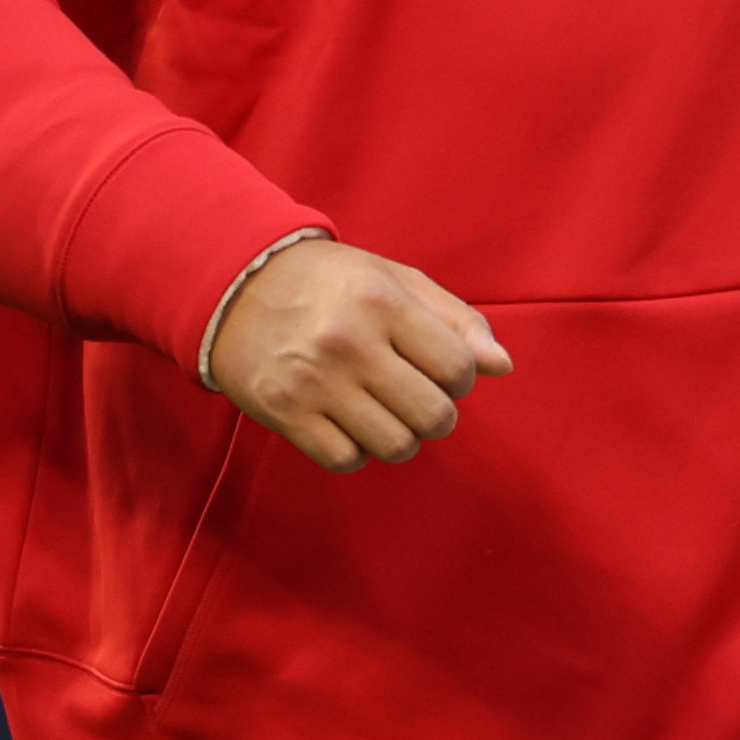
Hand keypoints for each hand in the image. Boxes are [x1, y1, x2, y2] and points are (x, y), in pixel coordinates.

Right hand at [210, 239, 511, 472]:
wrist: (237, 286)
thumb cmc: (332, 282)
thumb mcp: (397, 280)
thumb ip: (456, 320)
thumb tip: (502, 366)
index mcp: (385, 303)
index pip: (458, 367)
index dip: (462, 379)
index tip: (444, 373)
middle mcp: (350, 344)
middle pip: (432, 415)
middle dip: (438, 416)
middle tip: (420, 400)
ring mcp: (314, 382)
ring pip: (394, 445)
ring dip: (403, 438)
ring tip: (389, 415)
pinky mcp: (283, 412)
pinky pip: (344, 459)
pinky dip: (357, 451)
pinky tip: (351, 425)